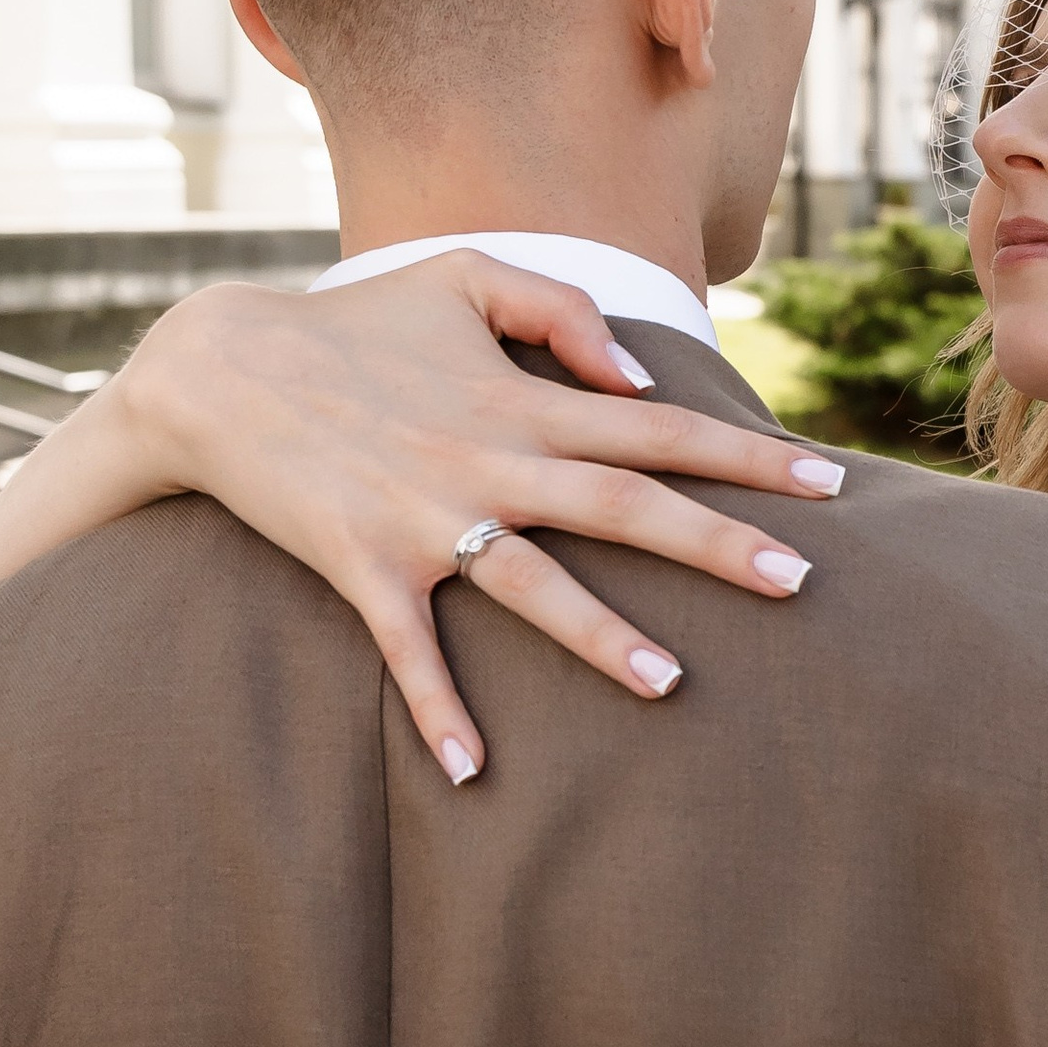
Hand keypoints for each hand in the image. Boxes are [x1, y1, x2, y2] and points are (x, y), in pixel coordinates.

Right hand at [110, 252, 843, 775]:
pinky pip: (409, 650)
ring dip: (602, 638)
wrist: (220, 369)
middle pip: (624, 506)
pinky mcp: (363, 565)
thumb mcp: (462, 277)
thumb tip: (640, 377)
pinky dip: (437, 710)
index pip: (660, 427)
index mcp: (523, 398)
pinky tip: (471, 769)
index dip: (747, 454)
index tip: (827, 483)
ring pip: (532, 587)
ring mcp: (426, 518)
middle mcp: (489, 459)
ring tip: (672, 684)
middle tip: (801, 583)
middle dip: (717, 545)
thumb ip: (563, 311)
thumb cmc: (352, 322)